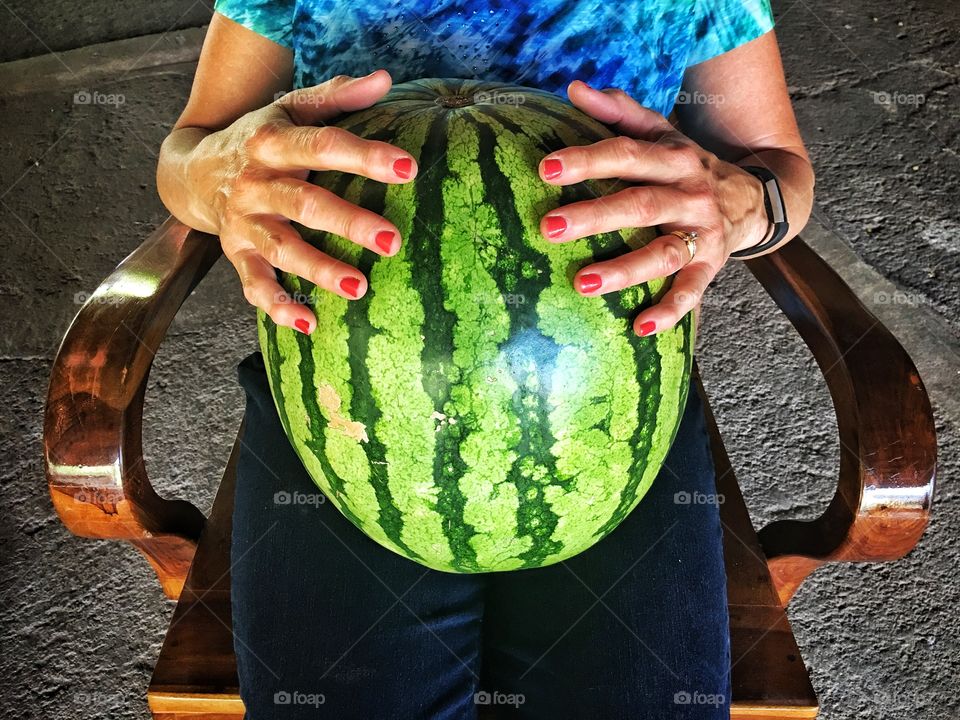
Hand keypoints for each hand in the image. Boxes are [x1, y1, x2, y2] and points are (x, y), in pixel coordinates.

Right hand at [172, 70, 416, 332]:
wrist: (194, 171)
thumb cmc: (260, 138)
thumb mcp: (291, 110)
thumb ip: (336, 96)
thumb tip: (386, 80)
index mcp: (273, 143)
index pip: (322, 146)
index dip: (363, 156)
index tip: (406, 168)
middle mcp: (256, 184)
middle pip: (305, 204)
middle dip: (348, 223)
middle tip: (392, 241)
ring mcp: (244, 223)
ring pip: (283, 249)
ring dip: (319, 271)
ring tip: (359, 288)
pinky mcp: (236, 254)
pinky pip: (255, 285)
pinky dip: (278, 306)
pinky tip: (309, 324)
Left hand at [537, 80, 768, 335]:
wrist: (756, 198)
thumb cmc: (689, 167)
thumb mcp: (662, 134)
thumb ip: (619, 113)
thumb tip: (573, 88)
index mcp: (673, 158)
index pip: (627, 155)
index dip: (589, 159)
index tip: (546, 168)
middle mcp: (690, 195)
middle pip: (640, 204)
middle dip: (596, 216)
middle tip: (550, 226)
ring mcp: (703, 234)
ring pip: (663, 252)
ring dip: (624, 269)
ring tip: (582, 283)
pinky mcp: (711, 267)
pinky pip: (691, 292)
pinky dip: (670, 311)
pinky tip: (640, 328)